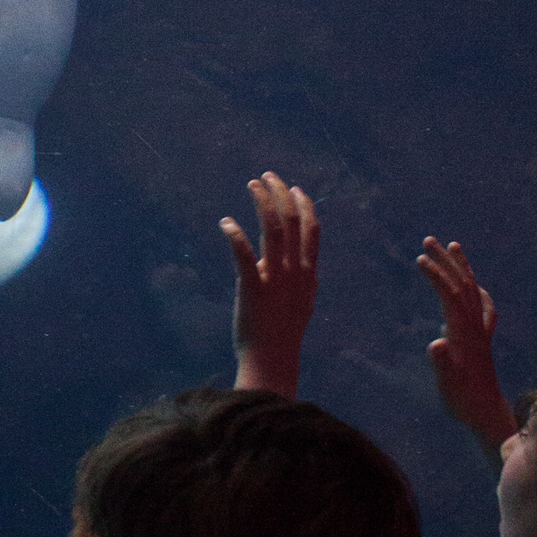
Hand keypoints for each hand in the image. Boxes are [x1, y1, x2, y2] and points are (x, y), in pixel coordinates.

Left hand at [222, 172, 318, 396]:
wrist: (272, 360)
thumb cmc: (283, 335)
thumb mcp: (299, 303)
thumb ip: (297, 281)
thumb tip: (286, 266)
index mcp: (307, 273)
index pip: (311, 230)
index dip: (304, 205)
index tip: (295, 188)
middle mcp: (295, 272)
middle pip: (292, 222)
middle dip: (281, 194)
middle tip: (267, 176)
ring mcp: (275, 280)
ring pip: (273, 230)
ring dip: (263, 203)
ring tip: (252, 184)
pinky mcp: (252, 289)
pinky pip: (244, 256)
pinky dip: (235, 236)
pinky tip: (225, 222)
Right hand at [417, 236, 517, 458]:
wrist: (486, 412)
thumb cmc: (463, 399)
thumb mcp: (448, 384)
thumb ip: (443, 362)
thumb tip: (436, 343)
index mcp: (464, 332)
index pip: (450, 295)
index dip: (436, 276)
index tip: (420, 259)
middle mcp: (475, 326)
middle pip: (462, 284)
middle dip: (446, 261)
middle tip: (429, 240)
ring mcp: (480, 330)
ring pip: (472, 290)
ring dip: (462, 267)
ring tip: (453, 247)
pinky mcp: (482, 339)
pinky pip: (481, 306)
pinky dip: (476, 290)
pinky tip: (475, 288)